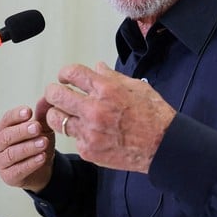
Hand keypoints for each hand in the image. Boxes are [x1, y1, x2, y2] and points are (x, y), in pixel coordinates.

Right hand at [0, 99, 55, 192]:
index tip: (29, 111)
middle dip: (22, 131)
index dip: (16, 115)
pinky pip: (18, 170)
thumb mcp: (43, 128)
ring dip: (28, 147)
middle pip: (6, 136)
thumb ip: (42, 114)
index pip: (6, 120)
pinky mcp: (9, 177)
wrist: (43, 168)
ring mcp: (1, 162)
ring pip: (12, 154)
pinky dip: (31, 163)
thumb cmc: (38, 144)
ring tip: (44, 142)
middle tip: (37, 127)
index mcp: (3, 129)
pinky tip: (42, 157)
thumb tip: (48, 97)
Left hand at [43, 62, 175, 172]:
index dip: (64, 73)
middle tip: (56, 94)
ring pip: (55, 119)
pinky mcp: (88, 149)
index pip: (72, 73)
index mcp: (106, 89)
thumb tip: (97, 67)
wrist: (162, 145)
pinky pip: (72, 138)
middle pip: (55, 95)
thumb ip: (112, 76)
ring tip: (65, 113)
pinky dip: (77, 134)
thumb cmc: (154, 116)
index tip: (65, 78)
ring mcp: (89, 131)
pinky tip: (87, 132)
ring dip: (58, 114)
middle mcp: (94, 109)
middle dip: (53, 92)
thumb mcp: (136, 87)